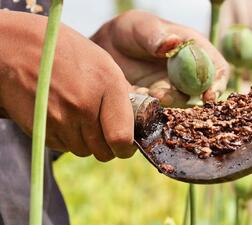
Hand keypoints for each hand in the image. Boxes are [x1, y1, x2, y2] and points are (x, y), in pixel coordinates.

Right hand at [0, 11, 135, 160]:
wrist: (19, 48)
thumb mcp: (104, 63)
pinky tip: (63, 116)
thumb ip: (122, 94)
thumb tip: (136, 121)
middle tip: (104, 132)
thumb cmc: (67, 53)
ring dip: (86, 141)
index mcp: (108, 86)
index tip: (125, 145)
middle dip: (107, 146)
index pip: (122, 138)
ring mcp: (61, 119)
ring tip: (80, 116)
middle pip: (103, 151)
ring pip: (84, 151)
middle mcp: (85, 106)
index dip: (126, 148)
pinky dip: (67, 138)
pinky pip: (64, 146)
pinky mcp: (41, 129)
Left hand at [91, 10, 229, 106]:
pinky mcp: (158, 101)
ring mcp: (174, 88)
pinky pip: (160, 109)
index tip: (208, 96)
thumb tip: (173, 43)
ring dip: (166, 102)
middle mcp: (189, 72)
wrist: (108, 47)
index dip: (217, 84)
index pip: (217, 69)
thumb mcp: (141, 27)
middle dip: (187, 98)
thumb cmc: (131, 30)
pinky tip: (136, 95)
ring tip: (146, 92)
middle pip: (201, 92)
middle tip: (163, 96)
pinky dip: (150, 107)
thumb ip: (155, 36)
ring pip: (180, 103)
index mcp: (195, 50)